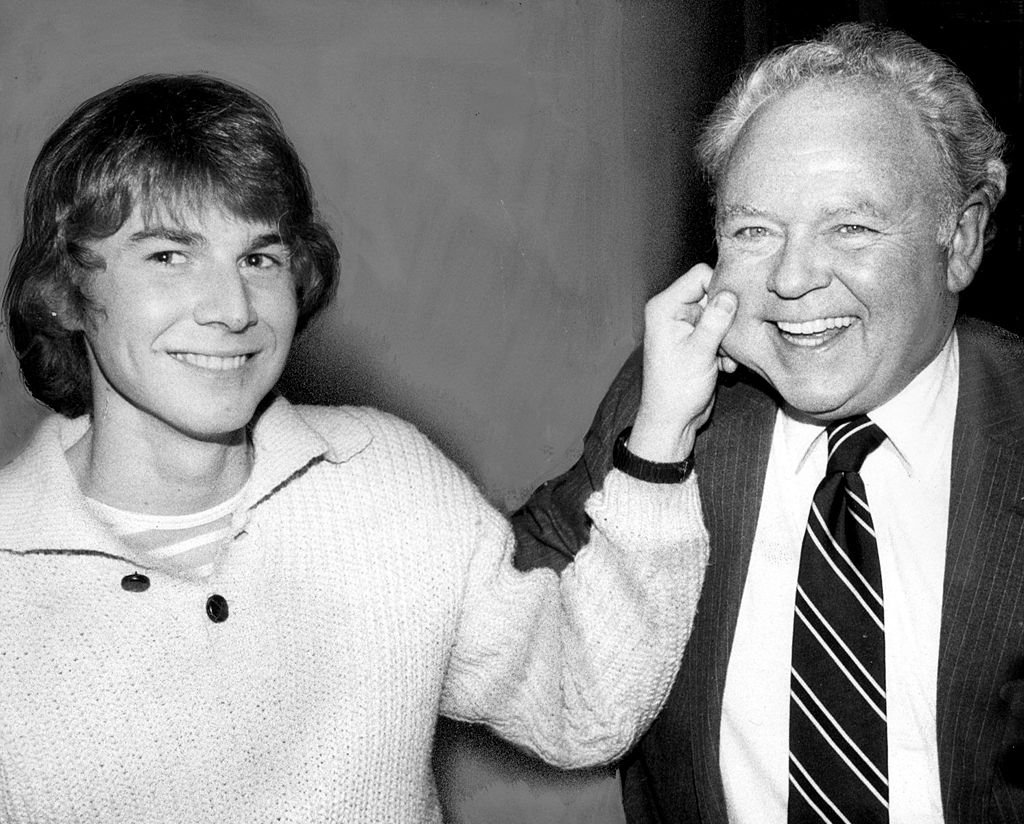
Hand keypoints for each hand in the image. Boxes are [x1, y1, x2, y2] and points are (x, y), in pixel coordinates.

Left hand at [627, 263, 737, 461]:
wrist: (672, 421)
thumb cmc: (676, 390)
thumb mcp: (700, 352)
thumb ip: (716, 320)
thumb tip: (732, 293)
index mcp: (665, 308)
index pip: (700, 275)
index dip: (722, 288)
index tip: (738, 308)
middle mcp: (673, 312)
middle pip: (713, 294)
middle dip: (728, 317)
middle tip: (730, 340)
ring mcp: (685, 327)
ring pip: (721, 315)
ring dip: (729, 336)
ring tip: (725, 359)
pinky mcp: (697, 341)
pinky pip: (720, 332)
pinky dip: (726, 348)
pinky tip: (724, 367)